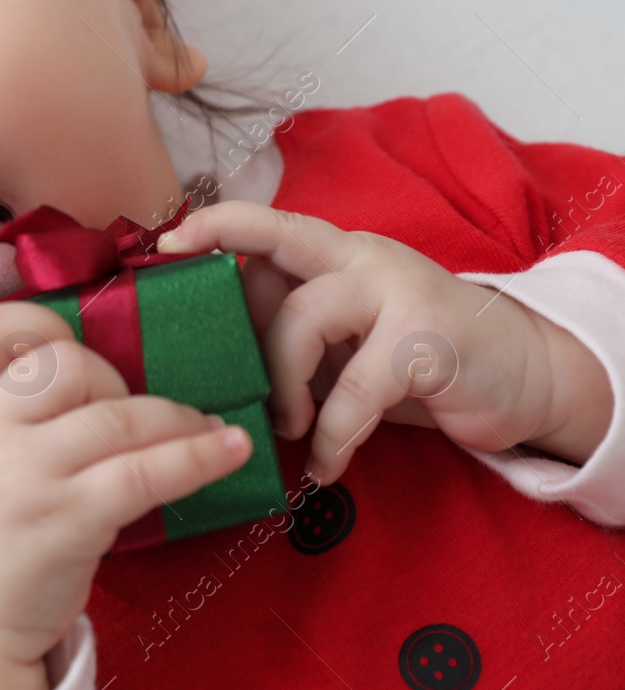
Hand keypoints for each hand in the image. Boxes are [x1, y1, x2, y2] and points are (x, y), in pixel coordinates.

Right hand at [0, 301, 251, 689]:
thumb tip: (84, 380)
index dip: (35, 322)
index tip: (69, 341)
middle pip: (66, 363)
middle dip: (114, 379)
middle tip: (129, 413)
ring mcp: (21, 474)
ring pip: (117, 414)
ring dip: (174, 417)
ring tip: (203, 427)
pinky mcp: (64, 519)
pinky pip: (146, 469)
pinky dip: (198, 455)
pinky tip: (228, 450)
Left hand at [157, 201, 612, 483]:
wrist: (522, 373)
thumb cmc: (413, 358)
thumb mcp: (344, 341)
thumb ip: (290, 333)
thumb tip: (213, 359)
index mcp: (333, 253)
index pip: (264, 224)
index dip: (214, 225)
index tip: (167, 242)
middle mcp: (359, 257)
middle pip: (272, 255)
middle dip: (237, 319)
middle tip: (226, 378)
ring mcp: (396, 290)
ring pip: (302, 319)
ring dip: (282, 385)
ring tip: (289, 427)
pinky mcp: (427, 338)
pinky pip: (355, 391)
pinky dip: (333, 436)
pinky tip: (326, 465)